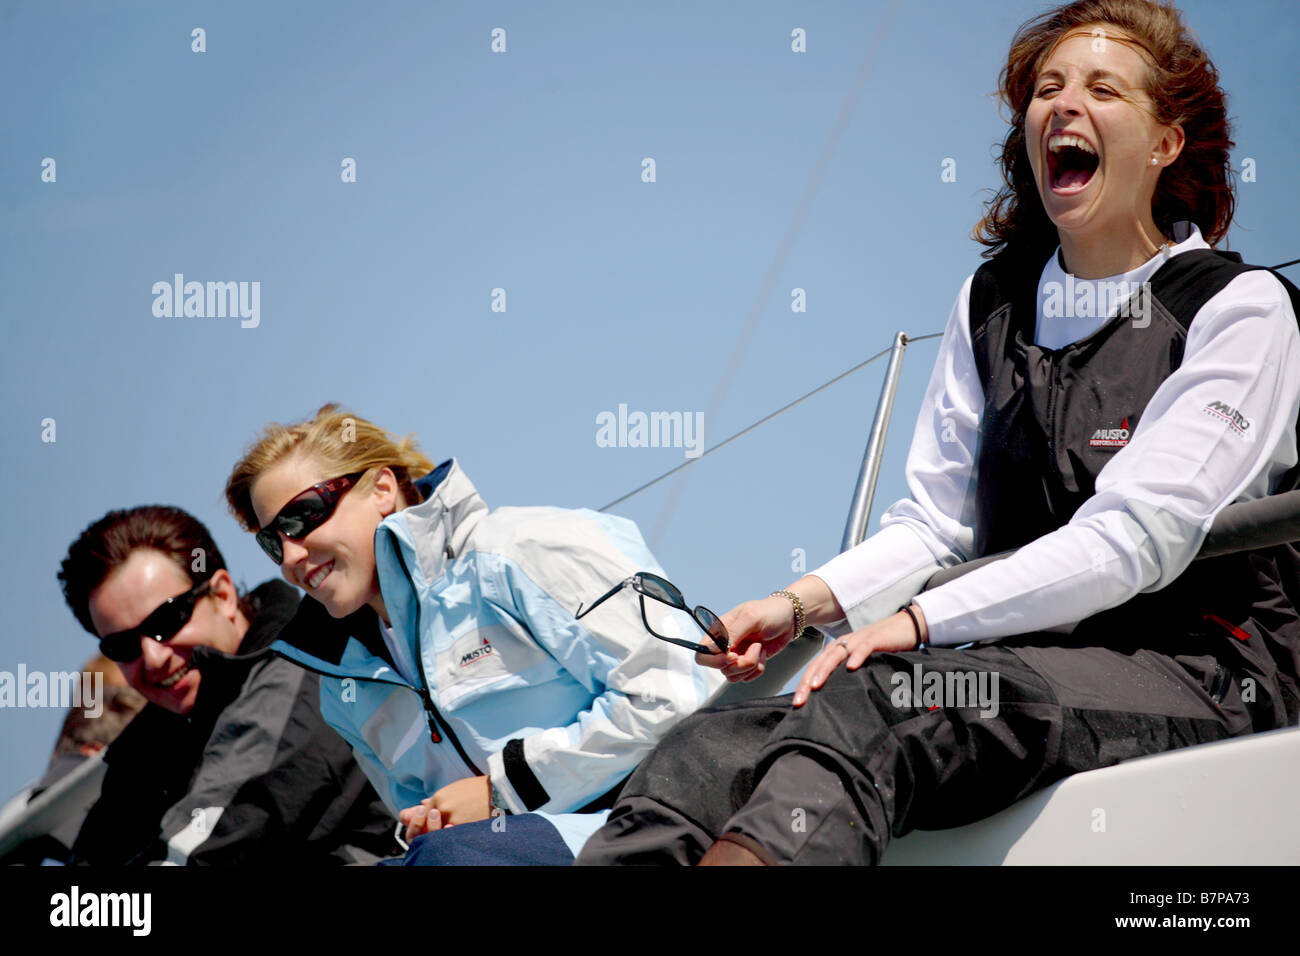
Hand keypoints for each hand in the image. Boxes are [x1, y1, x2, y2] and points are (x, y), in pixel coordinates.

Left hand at [398, 775, 492, 842]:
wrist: (498, 790)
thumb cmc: (478, 788)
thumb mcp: (456, 787)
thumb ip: (438, 797)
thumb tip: (423, 803)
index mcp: (439, 797)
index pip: (425, 813)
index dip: (430, 817)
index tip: (438, 818)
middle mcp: (442, 809)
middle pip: (432, 823)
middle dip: (439, 823)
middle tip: (450, 821)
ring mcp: (452, 820)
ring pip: (442, 830)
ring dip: (448, 827)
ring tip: (460, 822)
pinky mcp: (463, 828)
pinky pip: (454, 834)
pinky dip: (457, 832)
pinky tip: (466, 826)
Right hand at [696, 596, 802, 682]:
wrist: (790, 619)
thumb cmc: (769, 612)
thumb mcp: (751, 618)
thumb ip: (732, 633)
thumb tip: (716, 649)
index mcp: (718, 630)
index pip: (702, 653)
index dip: (714, 660)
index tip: (733, 655)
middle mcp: (724, 645)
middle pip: (718, 668)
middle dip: (738, 664)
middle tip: (752, 650)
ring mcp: (735, 656)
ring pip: (732, 676)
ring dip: (750, 666)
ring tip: (759, 648)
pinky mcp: (747, 664)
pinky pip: (745, 678)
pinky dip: (756, 670)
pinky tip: (762, 654)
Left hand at [792, 611, 919, 706]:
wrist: (906, 628)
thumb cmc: (884, 648)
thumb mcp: (863, 663)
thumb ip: (850, 675)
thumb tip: (838, 698)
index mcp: (839, 650)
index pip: (816, 667)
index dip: (804, 684)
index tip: (797, 703)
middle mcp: (844, 644)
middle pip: (820, 662)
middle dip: (807, 681)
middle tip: (799, 700)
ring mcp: (859, 640)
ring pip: (836, 654)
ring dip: (824, 670)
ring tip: (815, 685)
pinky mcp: (876, 639)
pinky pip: (864, 647)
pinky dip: (857, 656)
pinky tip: (851, 667)